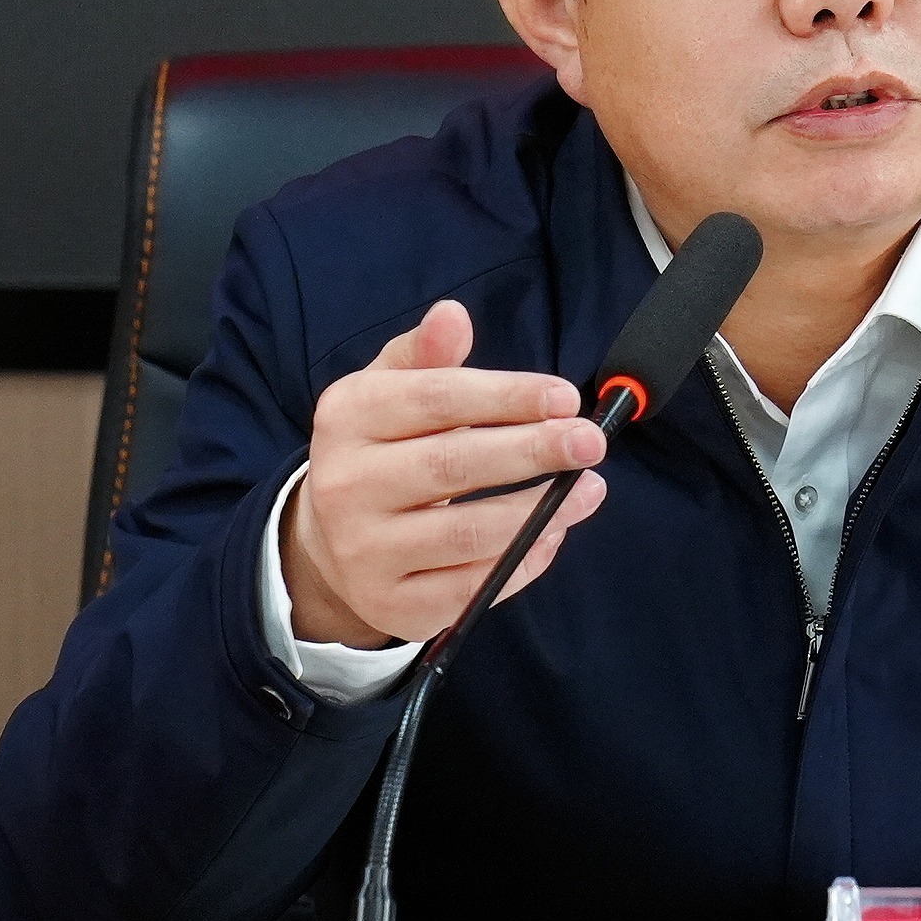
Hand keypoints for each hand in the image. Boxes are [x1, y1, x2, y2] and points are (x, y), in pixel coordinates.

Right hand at [283, 299, 608, 646]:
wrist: (330, 543)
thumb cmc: (382, 451)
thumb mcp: (390, 392)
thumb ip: (426, 356)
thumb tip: (452, 315)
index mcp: (346, 418)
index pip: (435, 399)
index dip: (506, 396)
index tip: (565, 396)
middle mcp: (344, 486)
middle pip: (452, 466)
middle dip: (533, 451)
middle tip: (590, 442)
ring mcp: (365, 553)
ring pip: (467, 535)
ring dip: (539, 512)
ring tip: (588, 489)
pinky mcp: (393, 606)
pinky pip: (472, 588)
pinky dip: (522, 560)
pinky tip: (553, 533)